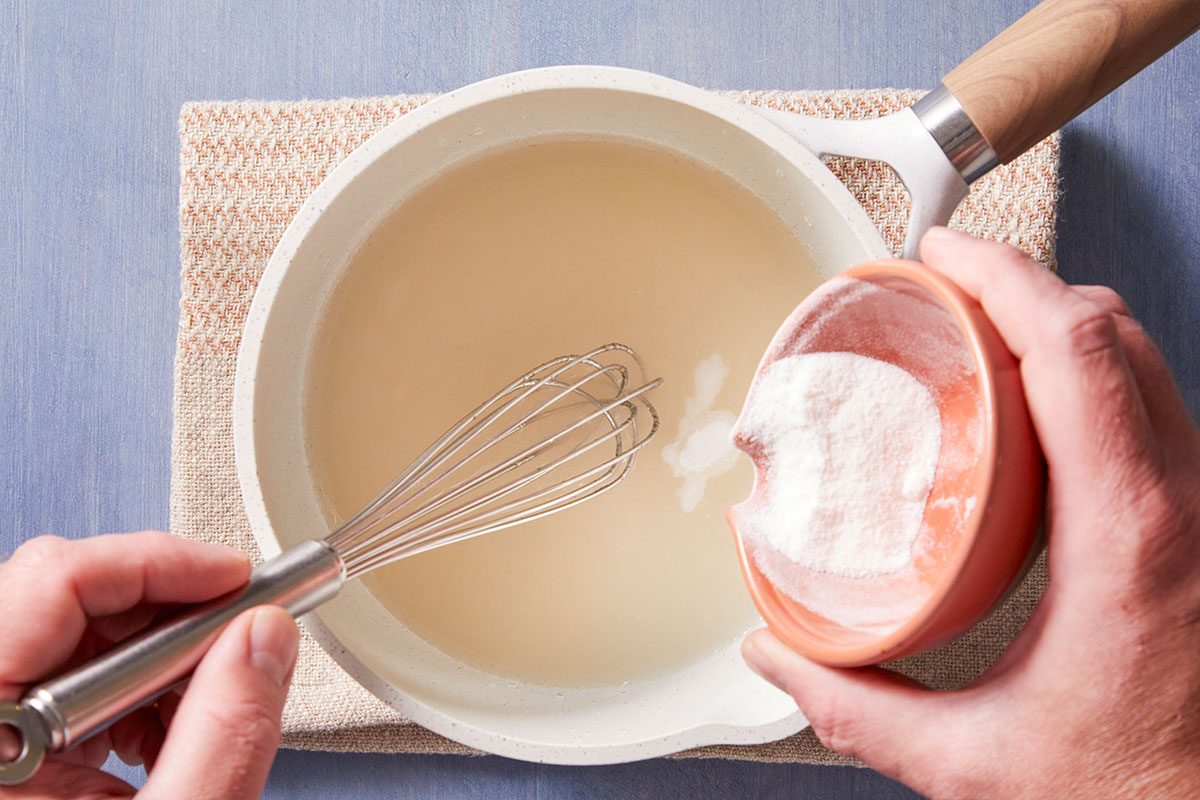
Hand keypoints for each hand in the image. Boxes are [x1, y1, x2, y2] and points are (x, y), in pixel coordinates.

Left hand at [0, 531, 298, 798]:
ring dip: (161, 654)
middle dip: (171, 611)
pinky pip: (65, 672)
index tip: (234, 578)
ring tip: (202, 707)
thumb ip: (223, 734)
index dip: (159, 564)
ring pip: (72, 627)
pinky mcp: (10, 740)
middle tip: (237, 634)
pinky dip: (137, 687)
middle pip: (64, 593)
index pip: (54, 581)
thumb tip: (266, 635)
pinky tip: (166, 733)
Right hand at [742, 227, 1199, 798]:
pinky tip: (1036, 413)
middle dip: (1025, 284)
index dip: (1006, 276)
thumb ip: (862, 707)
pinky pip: (1155, 410)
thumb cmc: (1143, 794)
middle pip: (1114, 333)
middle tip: (947, 286)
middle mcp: (1186, 503)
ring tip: (980, 334)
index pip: (1076, 351)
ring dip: (1062, 327)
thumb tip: (778, 655)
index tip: (945, 254)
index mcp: (1128, 536)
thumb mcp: (979, 761)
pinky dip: (1091, 378)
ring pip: (1144, 363)